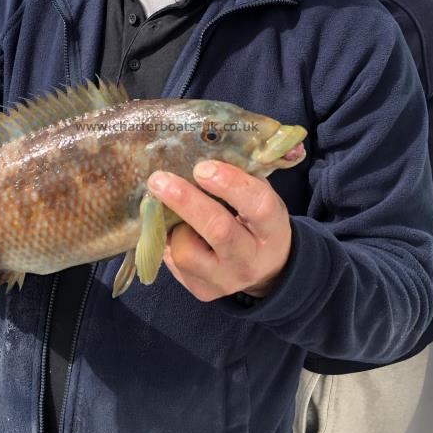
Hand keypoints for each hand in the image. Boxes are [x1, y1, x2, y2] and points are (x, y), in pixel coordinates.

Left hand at [147, 160, 291, 301]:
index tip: (202, 167)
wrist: (265, 271)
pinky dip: (167, 239)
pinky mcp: (201, 291)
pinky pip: (173, 261)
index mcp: (272, 231)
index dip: (230, 184)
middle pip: (218, 230)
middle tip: (159, 179)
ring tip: (174, 211)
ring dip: (174, 225)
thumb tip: (206, 141)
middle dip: (186, 201)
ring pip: (186, 251)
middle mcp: (251, 260)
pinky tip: (172, 227)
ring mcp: (224, 281)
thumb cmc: (256, 222)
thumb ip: (241, 174)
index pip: (258, 206)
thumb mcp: (261, 197)